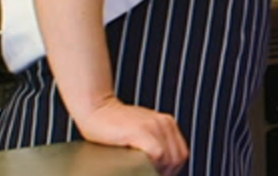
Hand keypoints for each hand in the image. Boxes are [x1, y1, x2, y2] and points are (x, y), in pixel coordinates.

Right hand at [72, 97, 187, 175]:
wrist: (96, 108)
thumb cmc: (112, 125)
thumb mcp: (141, 131)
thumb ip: (153, 143)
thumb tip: (158, 166)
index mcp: (168, 123)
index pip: (181, 154)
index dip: (171, 169)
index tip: (156, 173)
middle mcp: (165, 123)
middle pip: (178, 158)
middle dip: (165, 172)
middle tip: (147, 174)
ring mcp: (154, 126)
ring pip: (169, 159)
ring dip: (157, 170)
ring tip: (141, 170)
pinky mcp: (141, 131)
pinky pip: (158, 154)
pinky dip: (151, 164)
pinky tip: (136, 164)